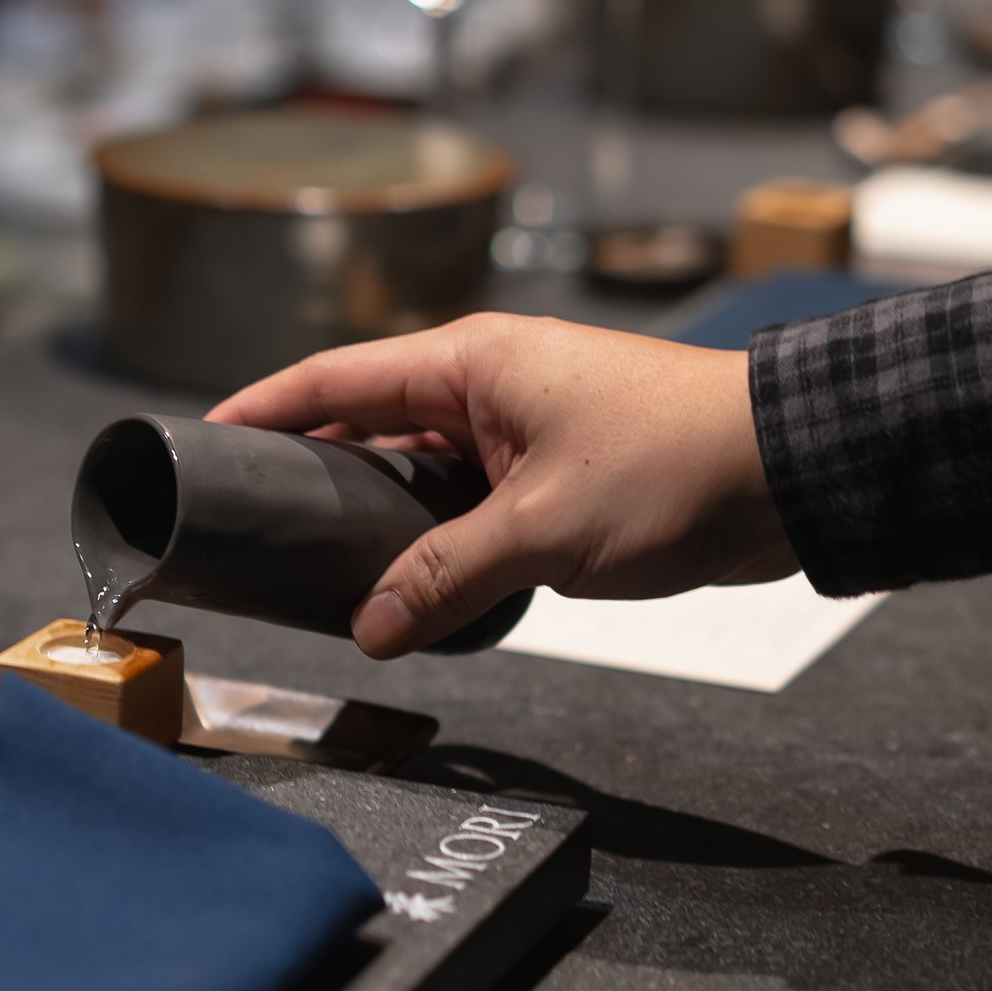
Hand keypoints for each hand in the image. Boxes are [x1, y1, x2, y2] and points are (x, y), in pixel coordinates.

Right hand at [208, 314, 798, 658]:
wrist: (791, 470)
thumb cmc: (676, 467)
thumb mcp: (541, 531)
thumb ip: (443, 578)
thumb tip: (372, 630)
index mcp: (469, 361)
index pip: (334, 378)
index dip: (261, 409)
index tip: (200, 441)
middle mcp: (486, 382)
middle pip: (367, 422)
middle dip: (309, 471)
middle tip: (247, 523)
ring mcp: (521, 426)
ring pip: (419, 469)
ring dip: (377, 515)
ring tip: (314, 565)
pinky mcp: (553, 470)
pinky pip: (466, 499)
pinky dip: (435, 537)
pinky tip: (410, 585)